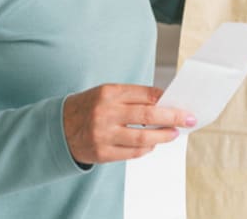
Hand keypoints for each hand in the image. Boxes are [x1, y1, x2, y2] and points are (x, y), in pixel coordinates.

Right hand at [62, 84, 195, 164]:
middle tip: (188, 119)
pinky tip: (152, 145)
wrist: (58, 128)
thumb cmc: (89, 107)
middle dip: (173, 117)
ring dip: (163, 136)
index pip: (145, 94)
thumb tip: (164, 102)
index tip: (181, 103)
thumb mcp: (107, 93)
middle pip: (148, 116)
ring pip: (142, 138)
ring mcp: (103, 134)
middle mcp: (106, 113)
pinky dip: (146, 150)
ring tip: (174, 134)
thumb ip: (133, 97)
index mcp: (109, 93)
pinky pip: (132, 153)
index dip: (166, 99)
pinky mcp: (102, 153)